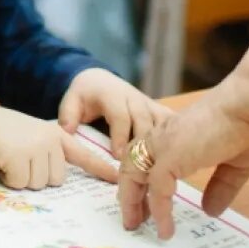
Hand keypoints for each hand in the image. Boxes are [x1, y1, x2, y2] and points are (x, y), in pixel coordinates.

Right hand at [0, 102, 115, 189]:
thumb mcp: (26, 135)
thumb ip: (44, 150)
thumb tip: (53, 177)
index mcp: (53, 134)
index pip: (82, 154)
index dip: (99, 168)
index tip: (116, 178)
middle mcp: (49, 140)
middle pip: (55, 179)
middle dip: (36, 177)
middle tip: (17, 160)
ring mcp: (35, 147)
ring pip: (38, 184)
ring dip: (20, 178)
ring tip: (6, 158)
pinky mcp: (19, 157)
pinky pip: (20, 184)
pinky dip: (7, 178)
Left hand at [57, 68, 172, 159]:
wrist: (99, 79)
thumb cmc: (85, 95)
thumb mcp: (71, 101)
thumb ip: (68, 116)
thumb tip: (68, 133)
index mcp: (112, 95)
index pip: (120, 115)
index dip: (121, 136)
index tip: (118, 156)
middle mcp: (134, 98)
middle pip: (144, 120)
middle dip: (143, 144)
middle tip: (140, 168)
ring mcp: (148, 103)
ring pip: (160, 122)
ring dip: (161, 143)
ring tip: (158, 167)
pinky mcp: (157, 110)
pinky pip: (169, 121)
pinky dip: (175, 136)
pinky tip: (179, 154)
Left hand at [116, 93, 248, 239]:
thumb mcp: (235, 164)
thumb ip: (221, 186)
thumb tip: (211, 210)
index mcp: (176, 135)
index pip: (146, 158)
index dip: (142, 182)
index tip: (146, 205)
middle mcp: (163, 137)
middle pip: (131, 167)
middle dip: (129, 195)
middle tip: (134, 220)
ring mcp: (165, 144)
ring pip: (133, 175)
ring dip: (133, 203)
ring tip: (137, 226)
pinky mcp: (172, 155)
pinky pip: (157, 189)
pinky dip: (159, 211)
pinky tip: (165, 229)